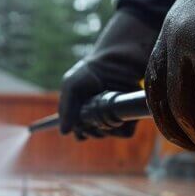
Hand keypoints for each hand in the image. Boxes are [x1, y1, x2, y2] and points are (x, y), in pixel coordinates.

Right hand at [60, 11, 157, 139]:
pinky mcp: (130, 117)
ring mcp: (115, 118)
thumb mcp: (71, 86)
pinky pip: (125, 133)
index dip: (79, 131)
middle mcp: (100, 117)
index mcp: (84, 113)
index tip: (80, 124)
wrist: (117, 60)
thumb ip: (66, 109)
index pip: (80, 133)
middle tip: (91, 112)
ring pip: (107, 135)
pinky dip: (120, 126)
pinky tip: (116, 109)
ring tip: (103, 104)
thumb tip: (64, 132)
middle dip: (90, 128)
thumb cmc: (92, 71)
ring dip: (104, 125)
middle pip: (92, 135)